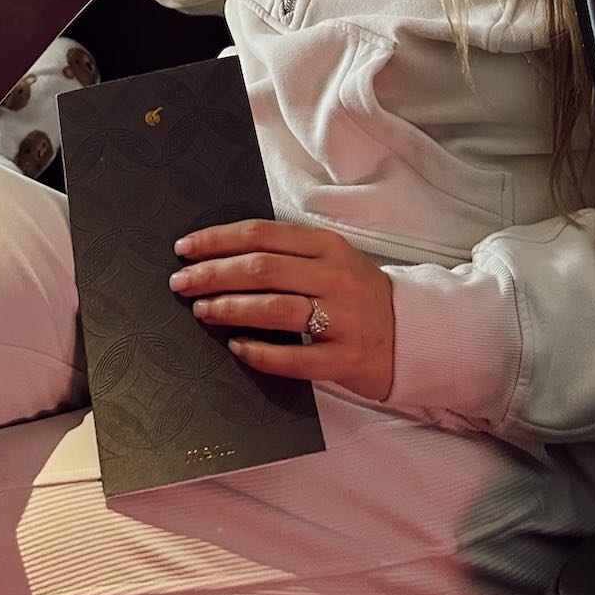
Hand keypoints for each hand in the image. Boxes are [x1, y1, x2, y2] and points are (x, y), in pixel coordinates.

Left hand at [168, 218, 395, 401]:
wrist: (413, 335)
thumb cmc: (359, 295)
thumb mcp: (332, 262)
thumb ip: (289, 256)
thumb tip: (224, 257)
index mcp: (327, 247)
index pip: (262, 235)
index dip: (218, 240)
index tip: (185, 248)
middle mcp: (335, 278)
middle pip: (262, 269)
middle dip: (213, 274)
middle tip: (180, 282)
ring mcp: (342, 320)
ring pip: (275, 309)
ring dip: (230, 308)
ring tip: (201, 310)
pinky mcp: (345, 359)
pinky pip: (294, 358)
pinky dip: (261, 352)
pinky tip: (237, 348)